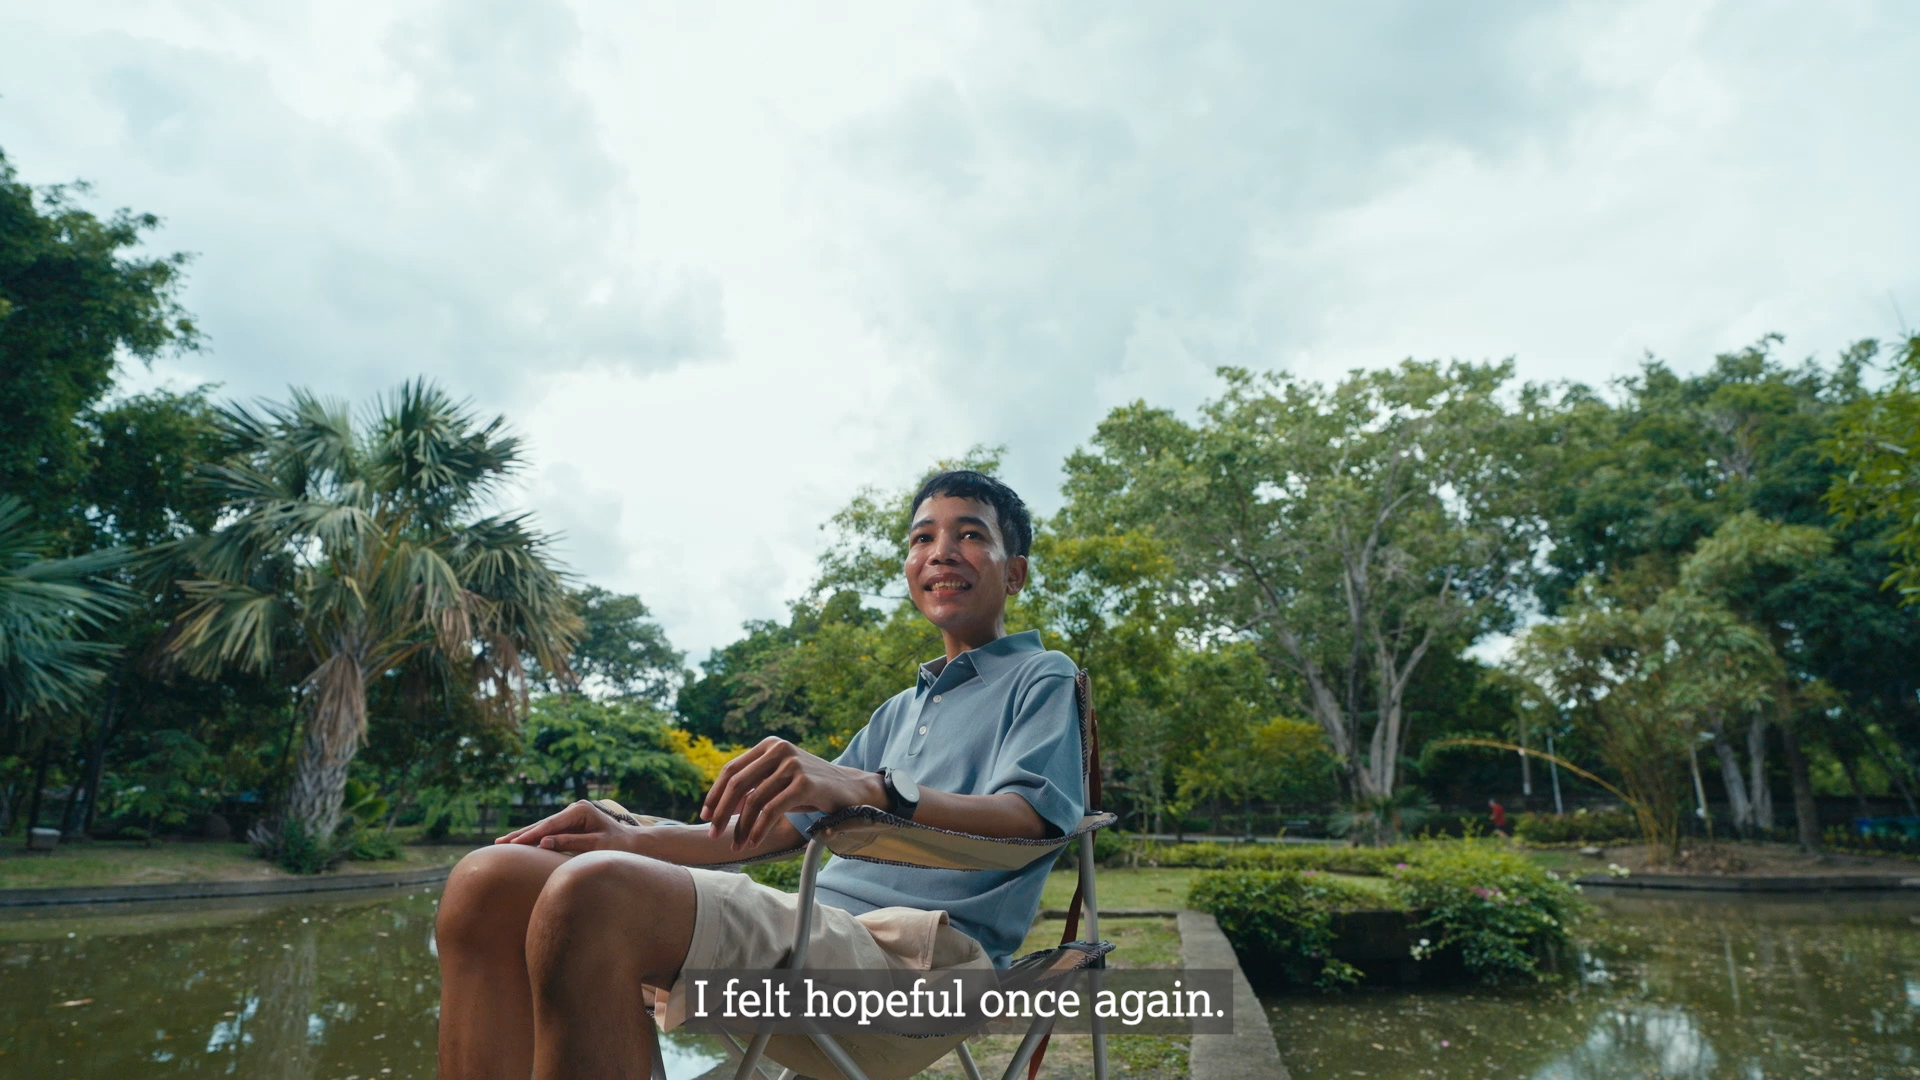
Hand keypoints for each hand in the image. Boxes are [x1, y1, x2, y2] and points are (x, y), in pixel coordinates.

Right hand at [496, 800, 640, 854]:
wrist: (632, 843)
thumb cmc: (617, 845)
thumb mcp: (595, 844)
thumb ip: (571, 842)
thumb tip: (544, 842)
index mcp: (580, 811)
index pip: (550, 825)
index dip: (530, 835)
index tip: (513, 844)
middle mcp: (574, 810)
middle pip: (542, 823)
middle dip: (520, 834)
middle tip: (498, 843)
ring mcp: (571, 816)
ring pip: (543, 827)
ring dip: (523, 835)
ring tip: (501, 843)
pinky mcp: (570, 824)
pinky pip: (548, 831)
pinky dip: (533, 837)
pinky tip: (519, 843)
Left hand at [701, 737, 884, 850]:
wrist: (851, 790)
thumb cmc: (810, 789)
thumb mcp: (778, 781)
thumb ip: (753, 787)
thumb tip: (717, 809)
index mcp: (769, 745)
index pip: (731, 770)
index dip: (715, 794)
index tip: (705, 816)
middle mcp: (779, 749)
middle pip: (737, 784)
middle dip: (721, 812)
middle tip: (712, 834)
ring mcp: (793, 764)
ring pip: (754, 801)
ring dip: (742, 827)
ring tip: (738, 845)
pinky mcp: (805, 783)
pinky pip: (772, 810)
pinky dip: (759, 829)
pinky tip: (754, 841)